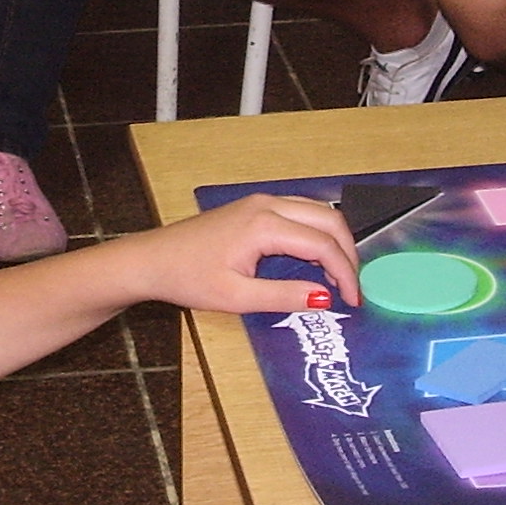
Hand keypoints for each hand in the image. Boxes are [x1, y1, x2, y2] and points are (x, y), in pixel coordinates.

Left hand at [130, 194, 361, 317]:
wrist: (152, 260)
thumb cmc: (188, 278)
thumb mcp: (236, 297)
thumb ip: (284, 296)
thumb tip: (324, 298)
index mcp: (265, 225)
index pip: (323, 245)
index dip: (345, 274)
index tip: (353, 302)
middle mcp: (268, 204)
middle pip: (329, 220)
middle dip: (347, 254)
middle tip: (352, 289)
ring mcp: (261, 202)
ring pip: (317, 212)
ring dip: (334, 241)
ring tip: (338, 277)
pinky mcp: (255, 207)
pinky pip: (300, 213)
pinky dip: (317, 234)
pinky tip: (316, 261)